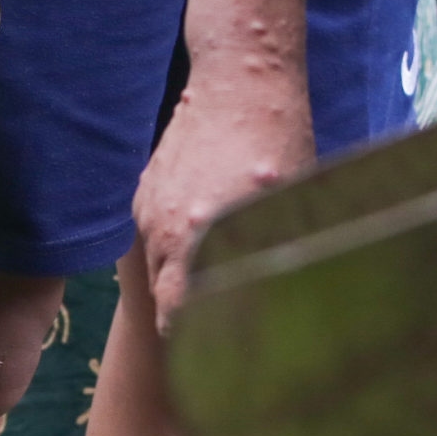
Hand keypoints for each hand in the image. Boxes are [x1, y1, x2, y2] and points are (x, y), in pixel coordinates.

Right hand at [132, 56, 314, 326]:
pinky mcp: (144, 192)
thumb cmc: (280, 142)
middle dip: (187, 319)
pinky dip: (174, 248)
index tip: (219, 355)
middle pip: (164, 301)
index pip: (179, 319)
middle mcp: (166, 230)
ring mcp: (150, 209)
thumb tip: (288, 304)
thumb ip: (275, 257)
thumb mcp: (291, 207)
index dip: (198, 343)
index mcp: (198, 240)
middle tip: (220, 330)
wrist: (240, 80)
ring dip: (180, 283)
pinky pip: (154, 238)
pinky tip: (202, 236)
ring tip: (211, 285)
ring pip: (158, 271)